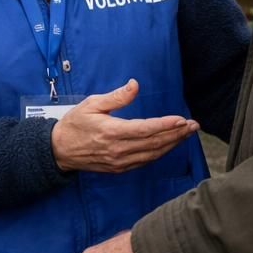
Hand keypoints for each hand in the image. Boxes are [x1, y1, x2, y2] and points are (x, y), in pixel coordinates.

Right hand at [50, 80, 198, 172]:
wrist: (59, 150)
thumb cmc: (74, 124)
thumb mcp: (92, 103)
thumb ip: (116, 96)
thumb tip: (135, 85)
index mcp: (111, 132)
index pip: (146, 129)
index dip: (166, 125)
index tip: (182, 119)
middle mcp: (118, 149)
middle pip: (155, 143)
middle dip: (176, 134)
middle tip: (193, 126)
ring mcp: (120, 161)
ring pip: (153, 154)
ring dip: (172, 144)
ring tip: (186, 134)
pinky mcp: (119, 168)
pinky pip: (145, 161)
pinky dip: (160, 153)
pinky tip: (169, 145)